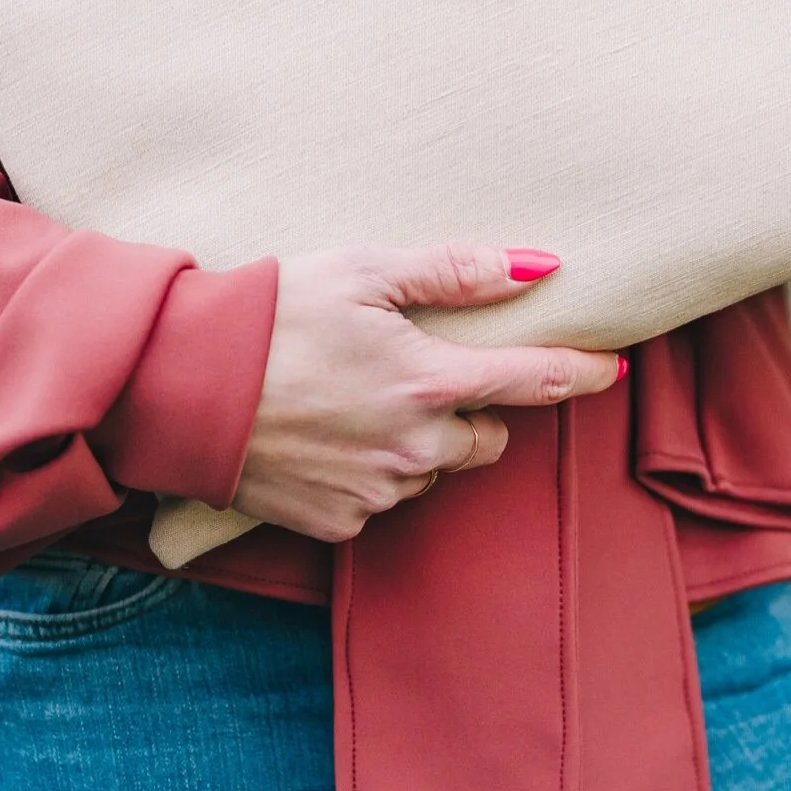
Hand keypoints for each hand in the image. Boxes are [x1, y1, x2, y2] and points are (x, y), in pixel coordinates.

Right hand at [229, 243, 622, 543]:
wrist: (179, 387)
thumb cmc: (269, 315)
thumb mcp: (361, 270)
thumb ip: (453, 271)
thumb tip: (535, 267)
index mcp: (429, 381)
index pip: (533, 382)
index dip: (580, 374)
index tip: (611, 370)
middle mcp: (415, 448)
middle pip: (487, 440)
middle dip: (472, 411)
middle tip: (420, 373)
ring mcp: (377, 492)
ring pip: (433, 472)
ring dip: (419, 444)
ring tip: (357, 401)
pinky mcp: (339, 523)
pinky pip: (382, 500)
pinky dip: (371, 473)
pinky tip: (328, 438)